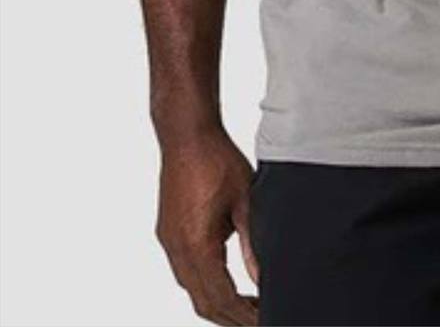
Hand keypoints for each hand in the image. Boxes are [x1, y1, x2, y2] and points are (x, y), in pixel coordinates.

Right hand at [156, 130, 258, 325]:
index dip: (244, 316)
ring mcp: (169, 242)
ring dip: (218, 303)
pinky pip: (184, 271)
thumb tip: (264, 278)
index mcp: (197, 245)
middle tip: (259, 319)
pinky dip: (205, 285)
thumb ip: (254, 243)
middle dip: (231, 317)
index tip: (265, 319)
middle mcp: (177, 250)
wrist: (187, 136)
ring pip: (191, 289)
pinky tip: (226, 279)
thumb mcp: (246, 201)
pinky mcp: (168, 232)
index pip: (221, 298)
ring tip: (248, 305)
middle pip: (203, 303)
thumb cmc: (218, 161)